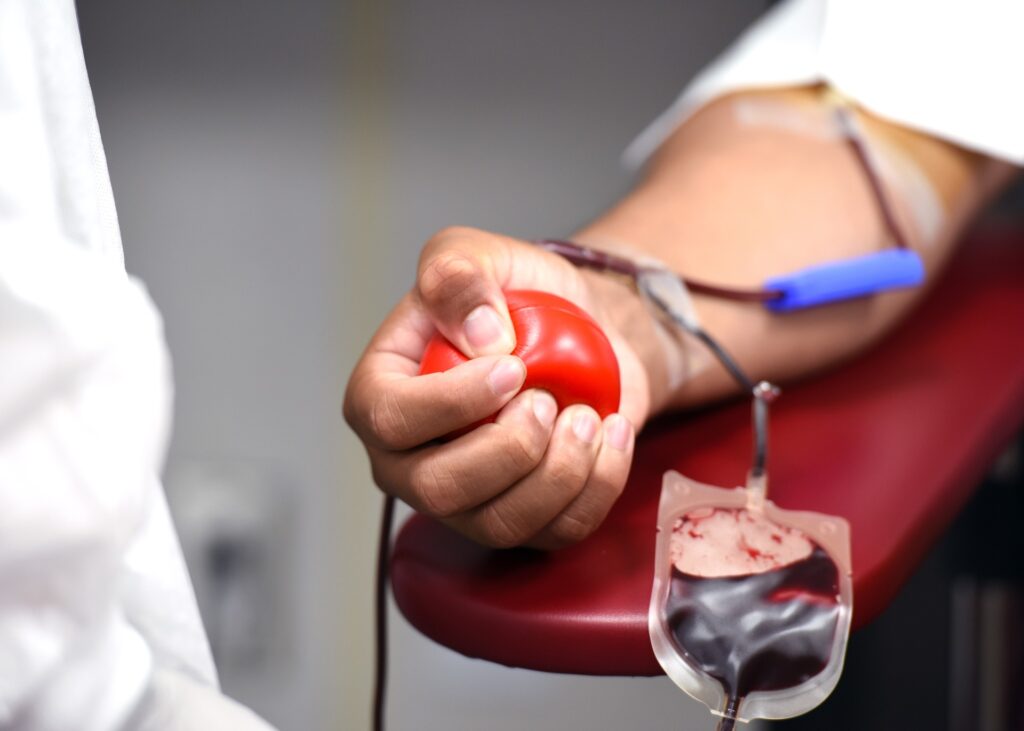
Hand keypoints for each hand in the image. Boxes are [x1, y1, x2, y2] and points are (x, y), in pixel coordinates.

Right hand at [344, 226, 653, 548]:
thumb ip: (457, 272)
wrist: (584, 330)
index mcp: (379, 395)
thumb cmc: (520, 295)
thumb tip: (480, 338)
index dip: (451, 402)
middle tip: (549, 401)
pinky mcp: (524, 519)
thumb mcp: (479, 253)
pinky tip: (612, 436)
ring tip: (587, 417)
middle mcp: (410, 460)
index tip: (513, 366)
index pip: (389, 420)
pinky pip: (556, 531)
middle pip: (440, 490)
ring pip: (500, 522)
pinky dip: (596, 487)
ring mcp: (467, 499)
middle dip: (508, 449)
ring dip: (559, 473)